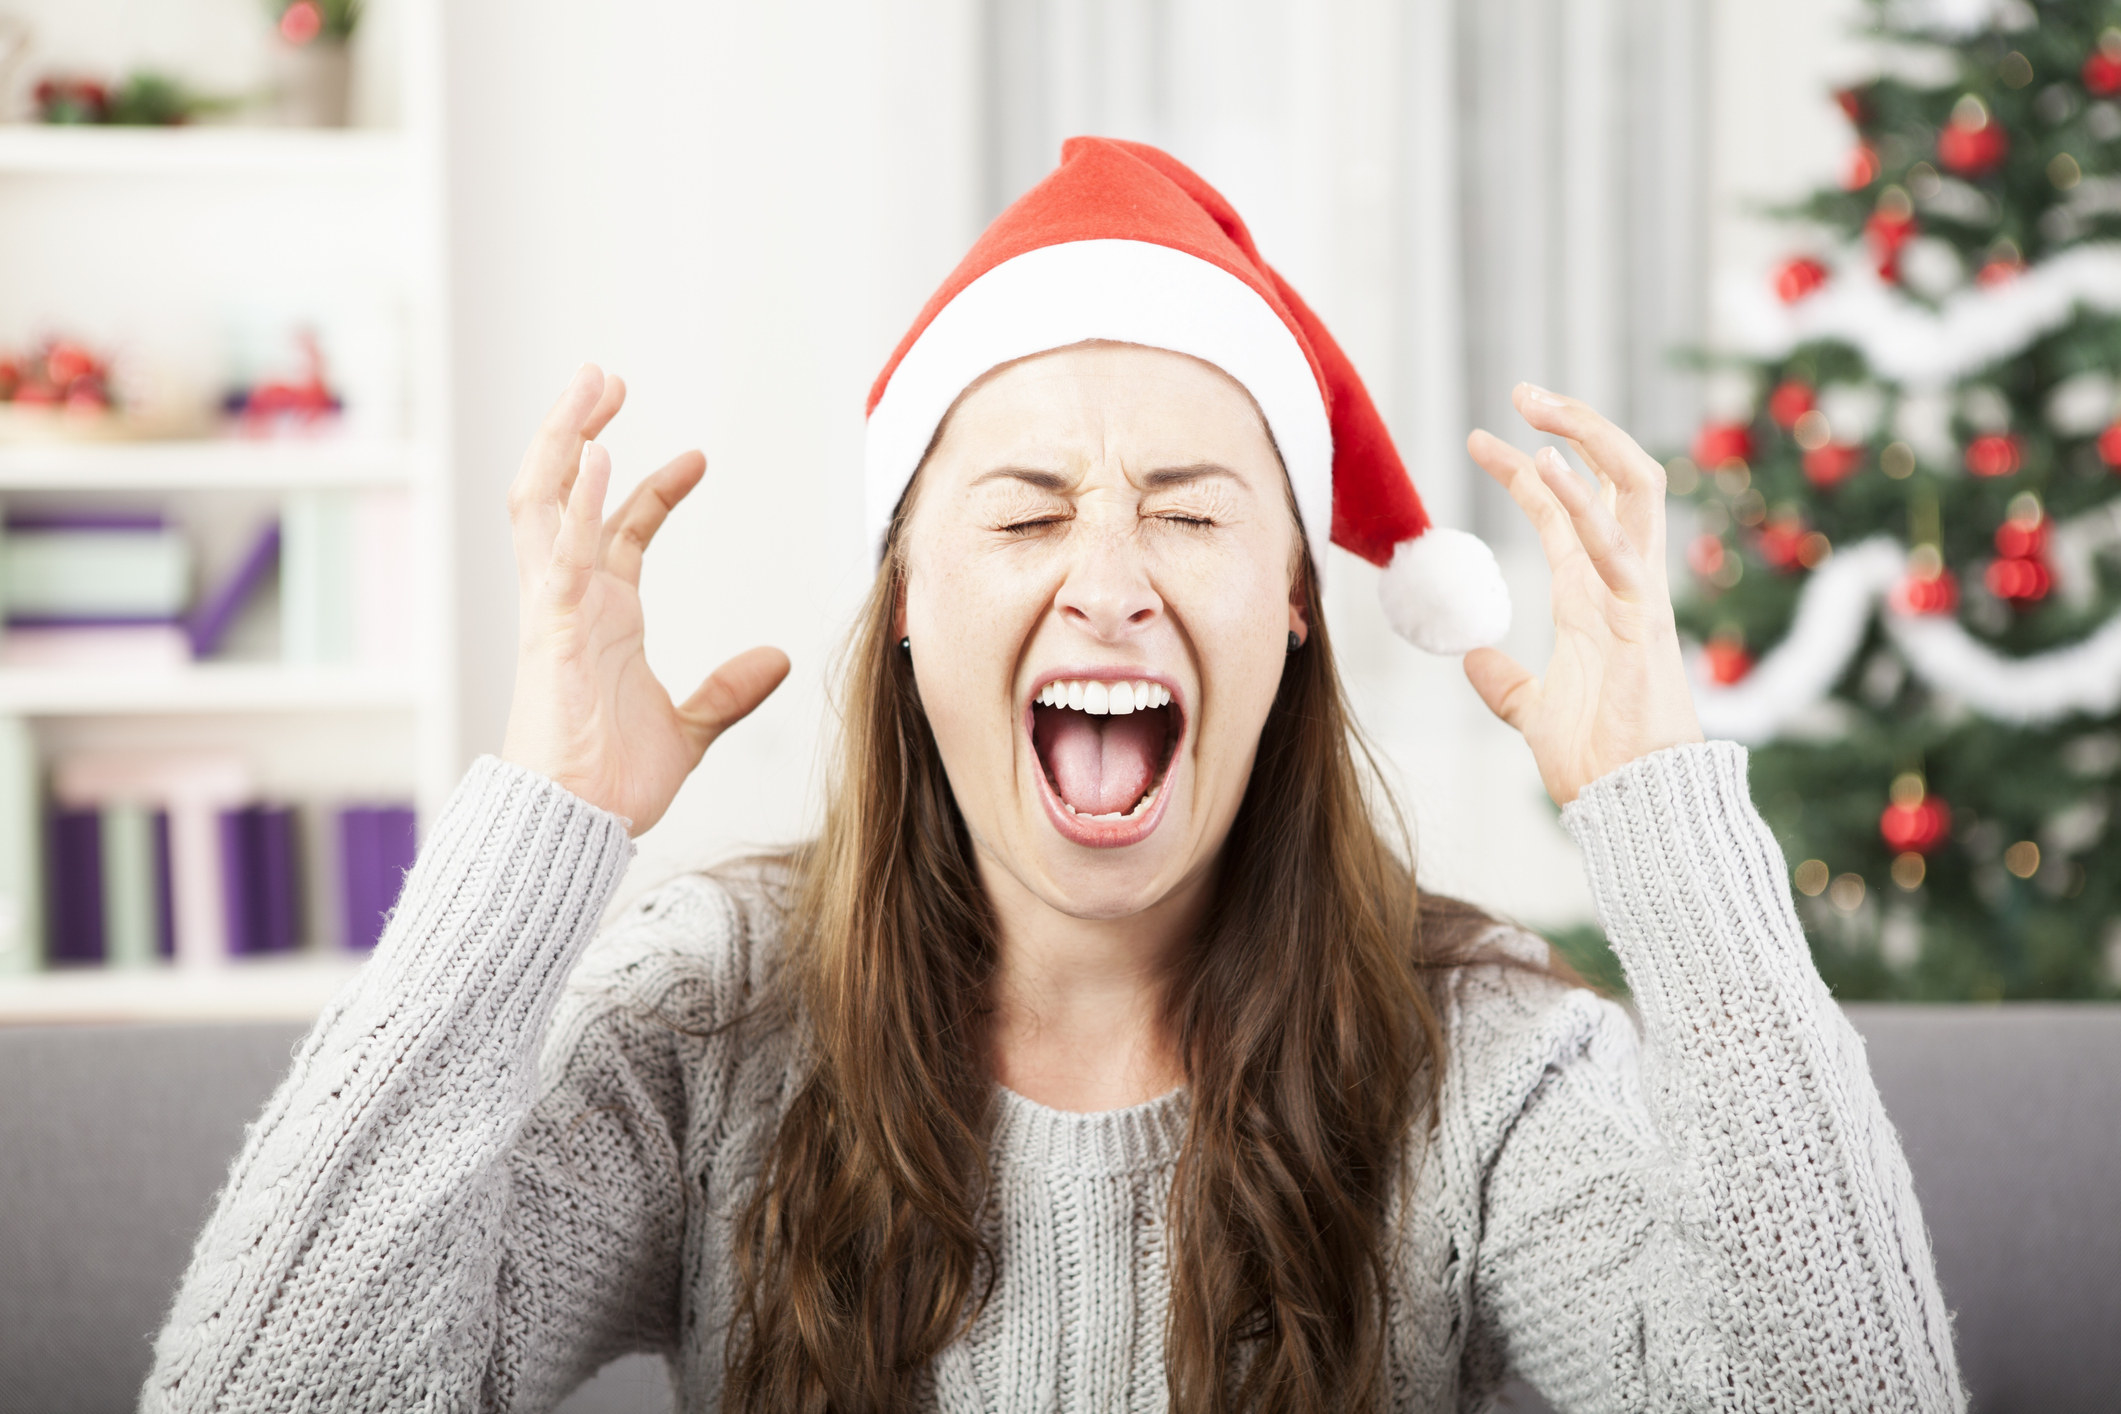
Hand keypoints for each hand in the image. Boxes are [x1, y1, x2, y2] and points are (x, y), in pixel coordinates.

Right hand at [500, 365, 788, 833]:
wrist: (575, 825)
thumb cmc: (611, 782)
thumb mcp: (687, 728)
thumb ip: (728, 692)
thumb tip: (777, 660)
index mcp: (597, 615)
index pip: (619, 531)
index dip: (651, 489)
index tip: (698, 458)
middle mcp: (570, 598)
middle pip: (562, 493)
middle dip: (577, 430)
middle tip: (604, 376)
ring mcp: (554, 608)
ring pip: (545, 501)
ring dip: (564, 437)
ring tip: (592, 382)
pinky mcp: (551, 628)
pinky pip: (560, 552)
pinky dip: (578, 501)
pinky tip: (596, 454)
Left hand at [1462, 384, 1702, 806]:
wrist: (1633, 805)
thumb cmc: (1597, 762)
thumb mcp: (1532, 710)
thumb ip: (1504, 680)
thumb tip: (1470, 656)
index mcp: (1593, 595)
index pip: (1562, 510)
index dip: (1525, 471)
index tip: (1479, 440)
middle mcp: (1619, 582)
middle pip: (1614, 479)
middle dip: (1576, 428)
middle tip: (1525, 390)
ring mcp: (1636, 595)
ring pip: (1631, 491)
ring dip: (1587, 440)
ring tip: (1537, 405)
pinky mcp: (1641, 619)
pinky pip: (1618, 547)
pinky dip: (1586, 503)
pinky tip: (1551, 467)